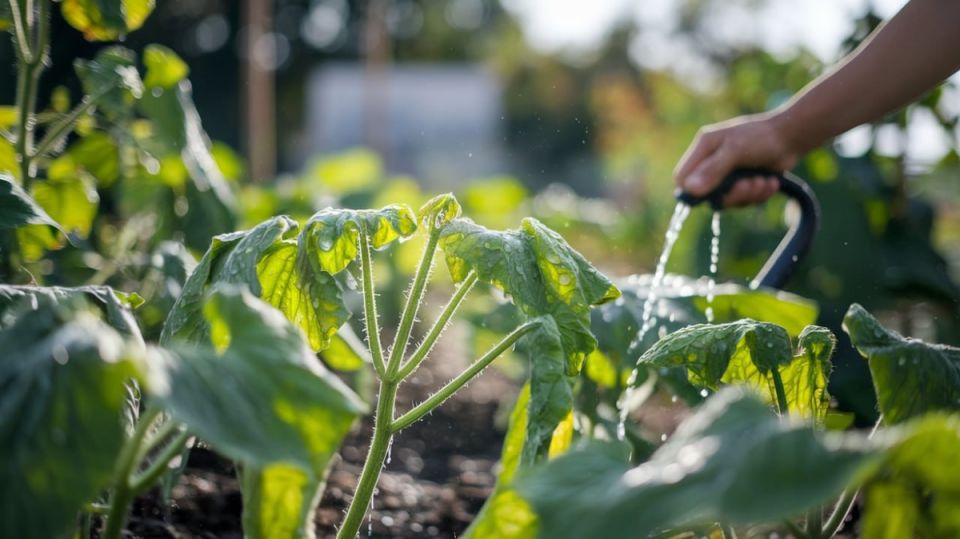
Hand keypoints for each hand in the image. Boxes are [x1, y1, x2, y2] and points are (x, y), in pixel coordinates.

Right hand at [673, 113, 800, 206]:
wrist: (792, 137)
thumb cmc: (761, 137)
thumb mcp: (735, 150)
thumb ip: (713, 170)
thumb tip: (690, 190)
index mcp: (703, 148)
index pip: (682, 178)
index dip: (691, 191)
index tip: (712, 194)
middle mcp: (711, 162)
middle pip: (706, 195)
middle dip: (731, 194)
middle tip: (749, 185)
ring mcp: (727, 174)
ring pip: (726, 200)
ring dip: (748, 195)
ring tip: (763, 181)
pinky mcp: (742, 183)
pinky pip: (743, 201)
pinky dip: (758, 195)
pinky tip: (770, 182)